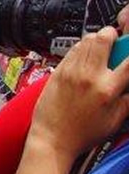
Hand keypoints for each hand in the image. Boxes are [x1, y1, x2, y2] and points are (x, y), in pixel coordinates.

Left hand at [29, 26, 128, 156]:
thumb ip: (128, 100)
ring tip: (102, 48)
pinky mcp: (57, 72)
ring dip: (97, 39)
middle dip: (113, 35)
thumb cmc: (83, 133)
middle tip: (116, 40)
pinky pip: (72, 50)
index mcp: (107, 89)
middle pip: (104, 39)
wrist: (52, 138)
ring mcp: (71, 72)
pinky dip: (82, 48)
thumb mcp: (115, 120)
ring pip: (86, 40)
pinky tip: (85, 57)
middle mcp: (89, 76)